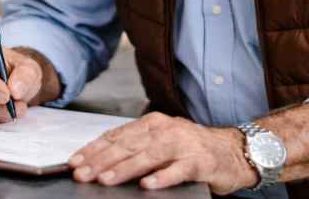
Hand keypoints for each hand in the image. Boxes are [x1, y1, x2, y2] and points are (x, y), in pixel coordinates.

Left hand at [68, 112, 258, 193]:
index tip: (74, 162)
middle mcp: (166, 130)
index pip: (116, 135)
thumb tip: (99, 162)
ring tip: (106, 179)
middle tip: (82, 173)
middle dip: (101, 160)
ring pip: (149, 156)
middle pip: (128, 145)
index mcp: (152, 123)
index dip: (94, 149)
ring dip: (125, 168)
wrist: (233, 151)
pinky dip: (163, 177)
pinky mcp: (200, 161)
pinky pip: (179, 170)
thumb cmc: (191, 149)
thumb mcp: (160, 143)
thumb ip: (135, 148)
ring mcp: (183, 144)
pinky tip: (148, 185)